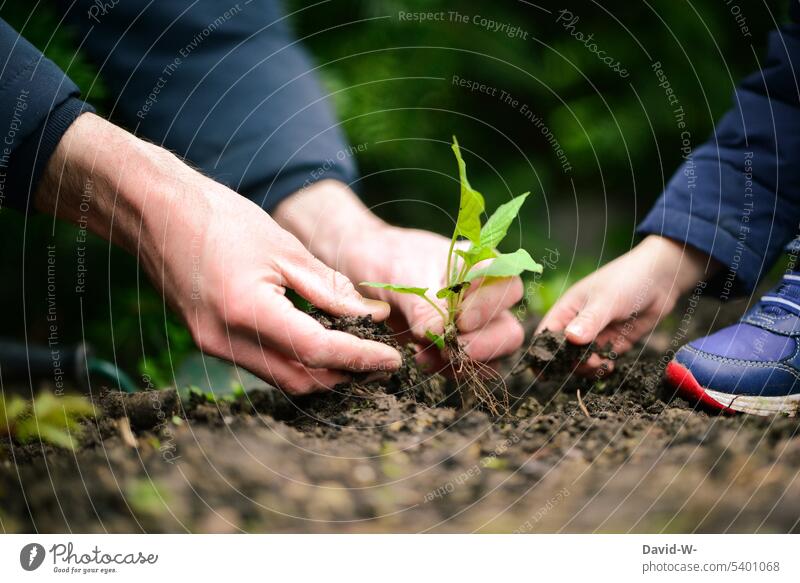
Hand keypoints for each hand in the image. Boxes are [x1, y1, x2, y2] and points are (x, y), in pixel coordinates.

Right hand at [35, 114, 401, 394]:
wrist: (156, 213)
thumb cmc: (220, 220)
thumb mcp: (285, 249)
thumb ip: (330, 289)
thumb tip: (371, 316)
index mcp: (248, 312)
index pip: (318, 352)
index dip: (361, 359)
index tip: (392, 361)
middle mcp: (227, 341)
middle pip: (302, 379)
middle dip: (345, 375)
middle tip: (379, 359)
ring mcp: (214, 346)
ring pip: (282, 379)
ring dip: (321, 372)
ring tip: (356, 353)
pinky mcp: (210, 342)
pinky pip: (263, 365)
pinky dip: (296, 361)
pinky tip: (318, 342)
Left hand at [274, 181, 525, 369]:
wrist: (360, 269)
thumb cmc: (385, 260)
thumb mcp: (403, 278)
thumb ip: (424, 304)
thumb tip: (440, 334)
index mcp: (479, 266)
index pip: (507, 286)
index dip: (489, 306)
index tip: (459, 320)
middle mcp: (483, 297)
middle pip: (508, 328)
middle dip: (483, 345)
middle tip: (453, 351)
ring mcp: (472, 325)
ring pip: (493, 354)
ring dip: (465, 363)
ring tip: (427, 357)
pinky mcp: (455, 347)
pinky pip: (469, 368)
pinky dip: (449, 370)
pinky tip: (421, 360)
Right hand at [536, 235, 716, 372]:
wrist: (661, 279)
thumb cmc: (627, 280)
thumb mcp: (606, 300)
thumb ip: (590, 321)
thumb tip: (571, 339)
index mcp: (567, 309)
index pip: (546, 334)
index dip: (541, 353)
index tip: (542, 372)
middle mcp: (578, 323)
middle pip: (563, 352)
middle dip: (569, 363)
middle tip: (586, 364)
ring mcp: (596, 334)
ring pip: (582, 359)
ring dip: (587, 367)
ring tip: (600, 364)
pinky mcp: (614, 342)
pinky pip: (602, 360)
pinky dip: (603, 367)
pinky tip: (611, 366)